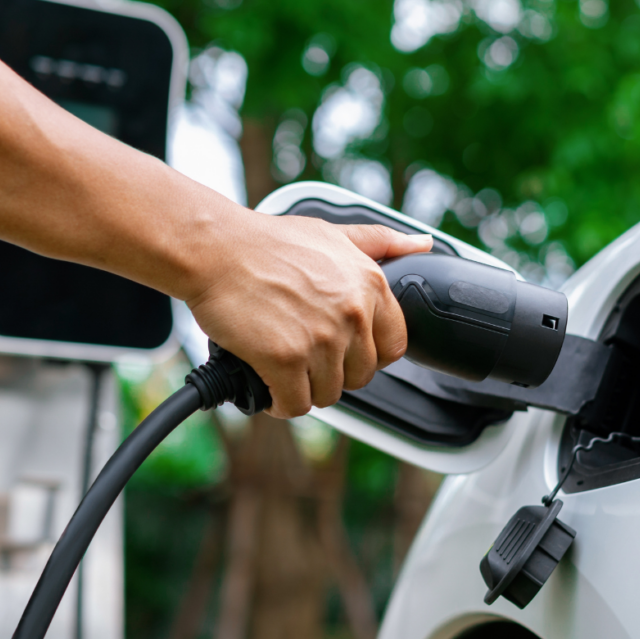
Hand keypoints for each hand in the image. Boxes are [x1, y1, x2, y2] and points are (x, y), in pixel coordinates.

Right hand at [186, 208, 431, 417]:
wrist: (217, 249)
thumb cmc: (268, 243)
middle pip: (360, 376)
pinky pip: (296, 405)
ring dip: (305, 388)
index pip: (393, 347)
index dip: (368, 356)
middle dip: (333, 373)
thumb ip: (381, 242)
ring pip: (328, 394)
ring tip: (284, 370)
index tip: (345, 354)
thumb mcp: (333, 234)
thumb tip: (422, 244)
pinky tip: (268, 385)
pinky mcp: (286, 359)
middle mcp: (352, 314)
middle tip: (305, 358)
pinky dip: (280, 403)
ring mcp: (321, 339)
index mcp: (370, 286)